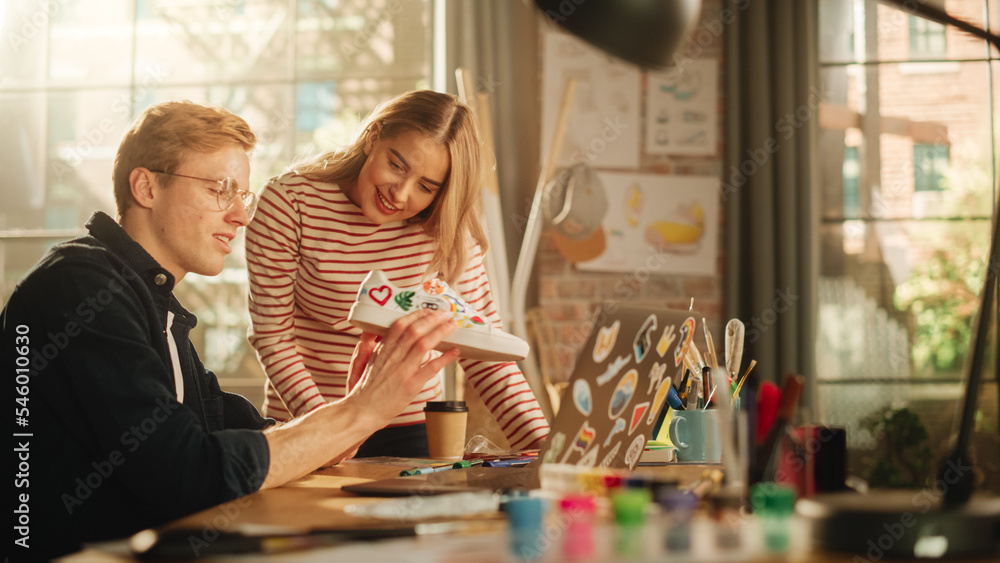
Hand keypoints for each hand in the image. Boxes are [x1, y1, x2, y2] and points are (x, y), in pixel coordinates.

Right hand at [345, 309, 460, 429]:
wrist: (361, 412)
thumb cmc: (362, 390)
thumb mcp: (360, 362)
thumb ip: (367, 346)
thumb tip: (371, 331)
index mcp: (382, 350)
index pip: (400, 325)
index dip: (416, 315)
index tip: (428, 311)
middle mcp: (393, 357)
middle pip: (415, 330)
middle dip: (432, 318)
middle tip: (445, 313)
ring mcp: (402, 370)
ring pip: (424, 344)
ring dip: (441, 332)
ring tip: (452, 325)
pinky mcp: (410, 385)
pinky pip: (430, 368)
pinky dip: (445, 358)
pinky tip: (455, 352)